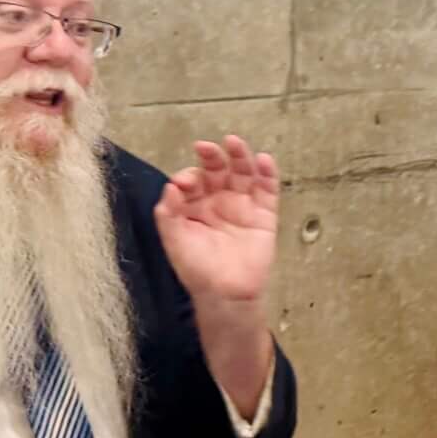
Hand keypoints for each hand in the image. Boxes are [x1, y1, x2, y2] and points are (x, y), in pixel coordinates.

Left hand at [154, 136, 279, 309]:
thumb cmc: (197, 270)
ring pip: (243, 174)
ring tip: (234, 143)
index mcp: (194, 206)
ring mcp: (242, 206)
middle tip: (206, 147)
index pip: (192, 180)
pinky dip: (268, 174)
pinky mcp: (264, 214)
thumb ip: (168, 213)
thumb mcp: (174, 241)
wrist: (225, 294)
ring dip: (240, 156)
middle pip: (218, 170)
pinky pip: (268, 190)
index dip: (188, 176)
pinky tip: (264, 160)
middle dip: (212, 158)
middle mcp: (218, 201)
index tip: (184, 183)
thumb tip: (171, 186)